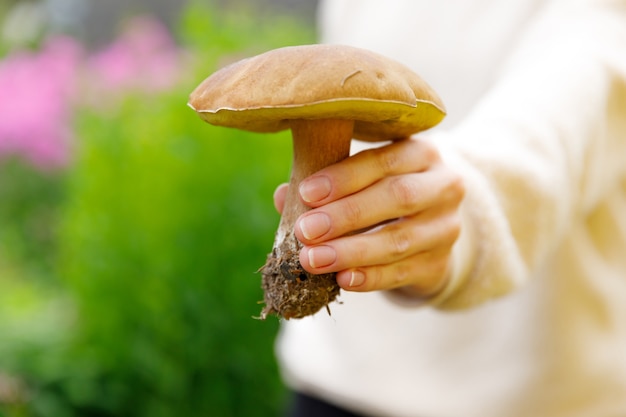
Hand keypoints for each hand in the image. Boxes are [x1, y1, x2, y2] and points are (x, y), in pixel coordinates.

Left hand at [273, 137, 464, 297]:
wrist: (430, 228)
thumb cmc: (384, 193)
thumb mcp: (365, 178)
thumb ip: (327, 184)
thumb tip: (283, 197)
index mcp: (422, 153)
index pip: (384, 160)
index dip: (344, 177)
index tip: (306, 193)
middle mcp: (444, 186)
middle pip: (397, 197)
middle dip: (346, 215)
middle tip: (305, 230)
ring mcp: (446, 228)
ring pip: (399, 240)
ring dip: (351, 251)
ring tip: (312, 259)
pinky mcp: (440, 264)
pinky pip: (403, 273)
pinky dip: (370, 278)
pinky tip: (342, 279)